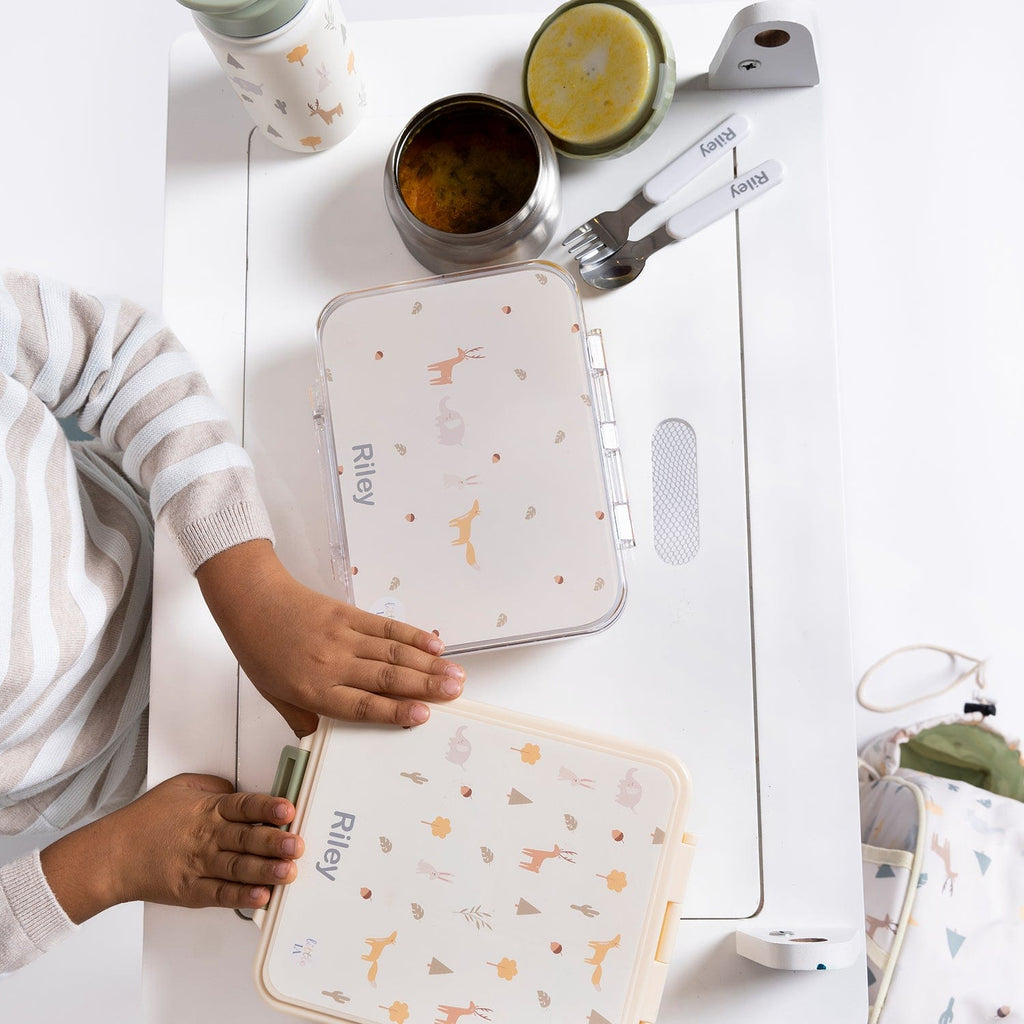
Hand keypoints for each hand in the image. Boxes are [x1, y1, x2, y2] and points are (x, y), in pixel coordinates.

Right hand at [40, 774, 302, 923]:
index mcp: (208, 809)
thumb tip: (239, 789)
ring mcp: (200, 866)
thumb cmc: (146, 819)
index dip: (267, 808)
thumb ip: (214, 786)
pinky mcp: (191, 891)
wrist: (112, 855)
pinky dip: (242, 897)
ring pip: (239, 868)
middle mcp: (207, 837)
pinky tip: (262, 897)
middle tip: (297, 844)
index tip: (288, 809)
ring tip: (290, 871)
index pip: (244, 806)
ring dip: (266, 871)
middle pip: (246, 838)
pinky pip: (221, 895)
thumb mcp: (181, 787)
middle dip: (274, 842)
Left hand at [196, 540, 465, 735]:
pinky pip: (385, 627)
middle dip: (425, 685)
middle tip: (455, 692)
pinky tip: (433, 643)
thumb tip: (324, 741)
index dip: (395, 711)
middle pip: (386, 677)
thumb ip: (303, 718)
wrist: (251, 602)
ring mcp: (343, 636)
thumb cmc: (260, 650)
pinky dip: (412, 635)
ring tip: (454, 673)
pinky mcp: (348, 614)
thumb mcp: (274, 696)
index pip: (361, 705)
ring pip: (392, 653)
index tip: (423, 716)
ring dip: (427, 663)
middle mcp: (332, 664)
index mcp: (313, 690)